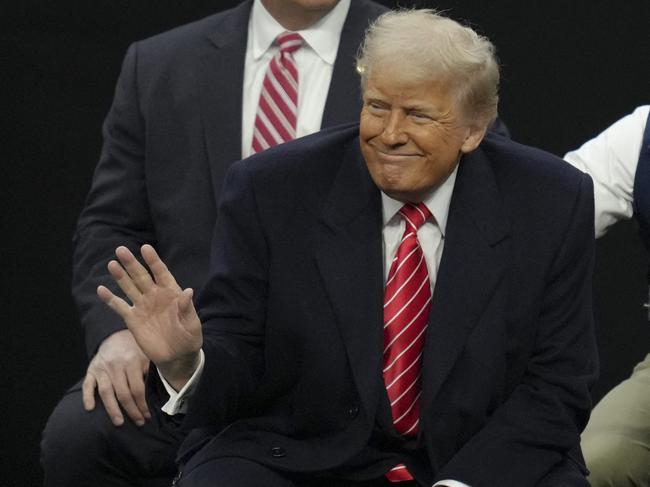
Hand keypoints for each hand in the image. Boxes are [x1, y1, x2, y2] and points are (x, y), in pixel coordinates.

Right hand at [82, 329, 150, 425]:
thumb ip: (151, 371)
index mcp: (132, 361)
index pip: (138, 389)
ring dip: (112, 409)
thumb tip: (162, 392)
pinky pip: (87, 384)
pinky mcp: (91, 369)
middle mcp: (116, 365)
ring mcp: (102, 368)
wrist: (116, 335)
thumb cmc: (135, 348)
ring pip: (106, 392)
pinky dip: (88, 396)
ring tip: (119, 422)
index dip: (143, 404)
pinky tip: (90, 408)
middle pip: (123, 393)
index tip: (148, 415)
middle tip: (139, 422)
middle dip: (132, 410)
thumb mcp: (147, 355)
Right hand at [97, 244, 202, 390]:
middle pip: (141, 276)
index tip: (145, 248)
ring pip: (129, 287)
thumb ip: (187, 308)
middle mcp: (155, 295)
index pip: (161, 273)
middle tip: (120, 249)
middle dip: (131, 263)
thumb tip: (188, 291)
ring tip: (112, 264)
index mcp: (171, 293)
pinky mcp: (133, 319)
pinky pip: (119, 307)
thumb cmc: (189, 337)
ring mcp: (143, 306)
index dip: (153, 261)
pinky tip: (100, 289)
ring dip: (120, 276)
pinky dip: (110, 299)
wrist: (177, 356)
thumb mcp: (192, 324)